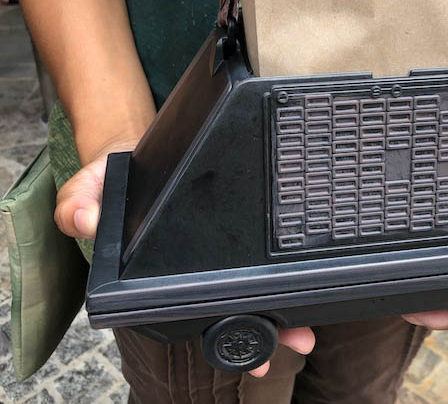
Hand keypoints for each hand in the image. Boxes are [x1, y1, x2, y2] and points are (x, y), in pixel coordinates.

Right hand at [54, 139, 315, 375]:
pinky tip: (300, 273)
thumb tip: (86, 218)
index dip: (219, 334)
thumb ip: (79, 204)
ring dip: (279, 306)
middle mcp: (184, 270)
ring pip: (246, 288)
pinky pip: (251, 253)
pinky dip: (276, 266)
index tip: (253, 353)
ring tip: (308, 326)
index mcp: (152, 277)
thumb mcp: (87, 188)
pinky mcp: (225, 229)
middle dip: (266, 328)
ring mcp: (209, 253)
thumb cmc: (111, 181)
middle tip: (299, 339)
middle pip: (227, 308)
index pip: (187, 314)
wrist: (133, 154)